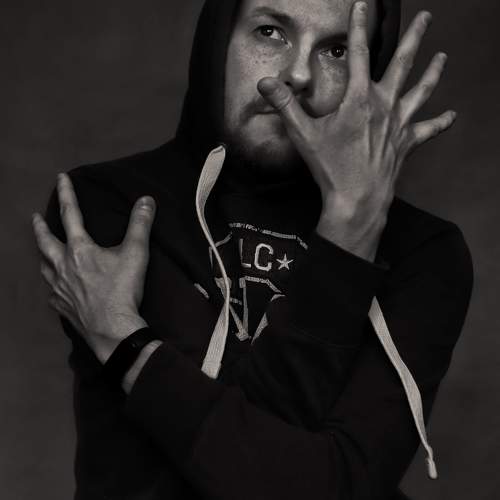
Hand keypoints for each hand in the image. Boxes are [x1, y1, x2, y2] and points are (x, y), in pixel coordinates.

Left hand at [32, 173, 154, 362]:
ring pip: (44, 266)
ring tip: (43, 252)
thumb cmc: (122, 289)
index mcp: (80, 249)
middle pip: (45, 241)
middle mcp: (63, 265)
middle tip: (35, 217)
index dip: (66, 193)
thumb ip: (140, 225)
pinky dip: (52, 286)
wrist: (112, 328)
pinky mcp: (62, 306)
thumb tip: (146, 200)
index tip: (60, 178)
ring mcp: (59, 288)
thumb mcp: (136, 253)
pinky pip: (52, 293)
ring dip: (42, 255)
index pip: (71, 214)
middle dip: (40, 227)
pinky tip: (55, 288)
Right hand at [258, 2, 454, 260]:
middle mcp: (384, 106)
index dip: (359, 27)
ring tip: (443, 55)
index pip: (358, 54)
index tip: (363, 6)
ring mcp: (399, 124)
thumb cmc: (331, 168)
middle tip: (427, 17)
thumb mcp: (304, 135)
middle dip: (415, 38)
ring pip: (421, 91)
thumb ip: (285, 106)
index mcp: (359, 99)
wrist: (356, 199)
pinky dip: (440, 122)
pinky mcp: (406, 143)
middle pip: (403, 64)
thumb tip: (265, 83)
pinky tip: (452, 115)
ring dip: (433, 72)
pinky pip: (427, 130)